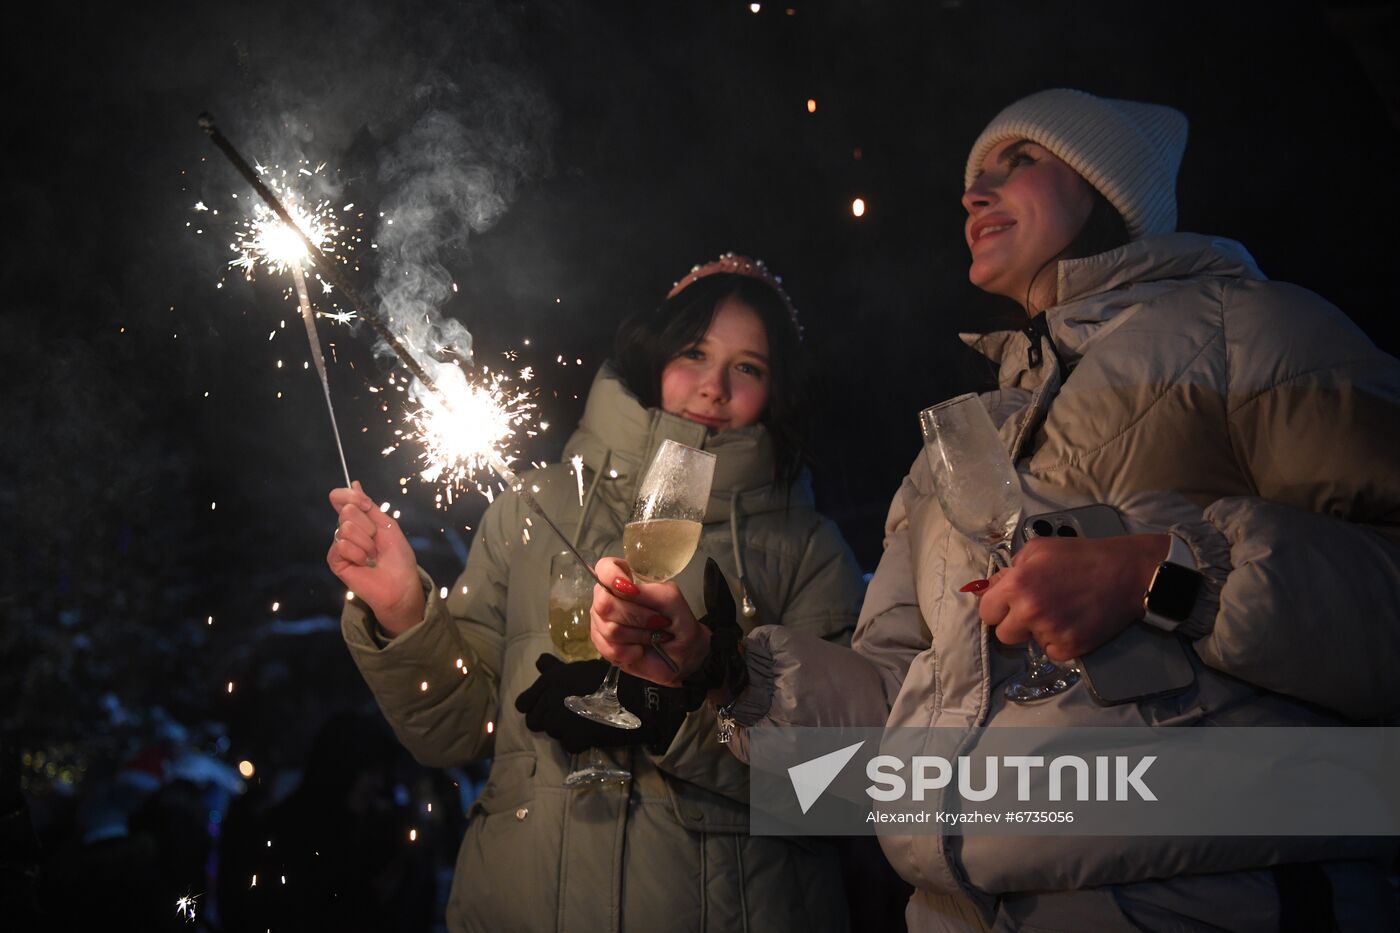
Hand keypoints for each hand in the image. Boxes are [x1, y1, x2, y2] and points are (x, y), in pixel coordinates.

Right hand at [326, 481, 424, 634]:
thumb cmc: (398, 556)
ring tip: (372, 556)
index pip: (342, 497)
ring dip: (366, 543)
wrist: (400, 584)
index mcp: (359, 519)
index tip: (366, 505)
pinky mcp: (335, 560)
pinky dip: (358, 554)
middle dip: (368, 526)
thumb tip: (354, 483)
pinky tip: (364, 564)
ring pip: (345, 528)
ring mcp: (339, 545)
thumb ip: (368, 505)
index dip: (351, 497)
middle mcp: (346, 529)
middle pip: (347, 511)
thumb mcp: (386, 525)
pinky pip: (341, 546)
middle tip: (376, 542)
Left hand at [514, 655, 692, 752]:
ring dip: (564, 730)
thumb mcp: (581, 668)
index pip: (522, 704)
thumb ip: (556, 670)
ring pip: (552, 733)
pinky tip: (592, 731)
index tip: (545, 708)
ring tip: (583, 721)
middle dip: (547, 721)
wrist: (635, 700)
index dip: (532, 707)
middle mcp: (549, 701)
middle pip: (533, 722)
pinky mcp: (572, 740)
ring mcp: (559, 722)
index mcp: (550, 681)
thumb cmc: (610, 679)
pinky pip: (568, 745)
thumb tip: (540, 663)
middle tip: (566, 717)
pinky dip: (578, 742)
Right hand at [589, 556, 709, 686]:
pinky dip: (630, 652)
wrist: (683, 655)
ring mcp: (603, 622)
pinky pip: (608, 649)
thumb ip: (650, 591)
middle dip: (636, 616)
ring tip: (652, 637)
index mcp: (626, 579)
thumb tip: (624, 588)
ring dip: (638, 636)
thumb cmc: (680, 624)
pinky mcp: (603, 645)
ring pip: (608, 628)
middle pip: (604, 603)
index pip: (605, 568)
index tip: (632, 590)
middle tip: (656, 622)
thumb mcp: (673, 602)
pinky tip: (640, 650)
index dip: (612, 577)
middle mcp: (609, 598)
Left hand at [975, 534, 1168, 660]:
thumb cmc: (1080, 556)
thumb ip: (1011, 569)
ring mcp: (1050, 632)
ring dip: (1038, 632)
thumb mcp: (1038, 550)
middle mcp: (1029, 611)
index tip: (1008, 605)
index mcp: (1017, 585)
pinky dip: (1058, 642)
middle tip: (1034, 610)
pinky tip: (1072, 623)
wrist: (1124, 573)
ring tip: (1060, 612)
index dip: (997, 608)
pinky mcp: (1070, 647)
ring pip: (1029, 643)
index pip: (987, 611)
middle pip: (1003, 635)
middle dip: (1015, 624)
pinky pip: (1051, 653)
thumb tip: (992, 587)